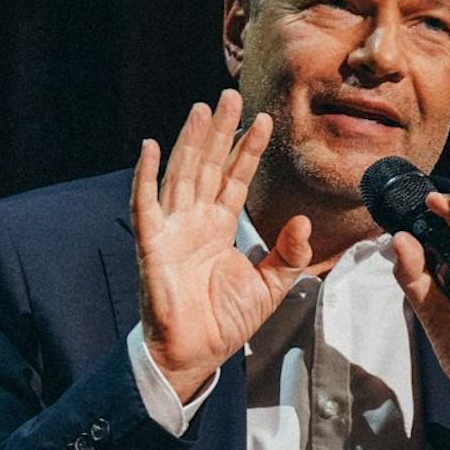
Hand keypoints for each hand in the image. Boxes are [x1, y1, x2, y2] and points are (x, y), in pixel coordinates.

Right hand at [132, 91, 312, 399]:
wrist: (196, 353)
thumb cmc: (224, 323)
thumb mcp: (271, 286)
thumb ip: (288, 254)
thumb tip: (303, 222)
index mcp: (218, 228)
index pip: (234, 180)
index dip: (248, 151)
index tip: (265, 120)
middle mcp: (194, 222)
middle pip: (207, 166)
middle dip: (219, 131)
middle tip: (229, 95)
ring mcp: (171, 230)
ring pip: (182, 175)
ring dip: (190, 141)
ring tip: (203, 108)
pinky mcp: (151, 245)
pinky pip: (145, 204)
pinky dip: (146, 176)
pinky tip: (152, 147)